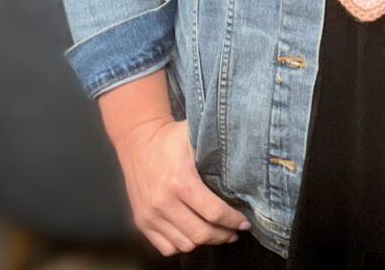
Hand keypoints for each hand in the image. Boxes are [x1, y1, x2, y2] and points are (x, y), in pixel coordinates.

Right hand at [115, 117, 253, 255]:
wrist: (137, 140)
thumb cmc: (170, 137)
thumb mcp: (195, 135)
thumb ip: (218, 148)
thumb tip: (246, 159)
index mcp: (180, 181)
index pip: (213, 212)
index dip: (233, 220)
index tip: (245, 222)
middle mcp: (163, 202)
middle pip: (201, 234)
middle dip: (223, 235)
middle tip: (235, 231)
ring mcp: (150, 215)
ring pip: (185, 244)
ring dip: (205, 242)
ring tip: (218, 233)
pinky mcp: (141, 222)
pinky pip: (166, 247)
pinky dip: (183, 245)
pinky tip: (194, 234)